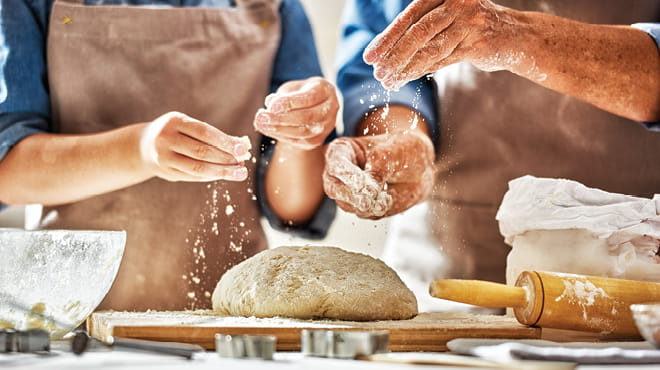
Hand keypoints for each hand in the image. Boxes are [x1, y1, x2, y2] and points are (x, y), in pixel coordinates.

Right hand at [139, 111, 250, 181]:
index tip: (243, 149)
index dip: (225, 141)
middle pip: (202, 152)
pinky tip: (223, 175)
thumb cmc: (176, 132)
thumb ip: (212, 135)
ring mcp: (164, 157)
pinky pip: (193, 177)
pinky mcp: (167, 172)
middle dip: (226, 158)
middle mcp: (166, 139)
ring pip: (198, 168)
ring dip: (221, 171)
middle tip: (243, 163)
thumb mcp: (189, 125)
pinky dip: (211, 176)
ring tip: (239, 172)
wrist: (144, 145)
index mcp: (174, 122)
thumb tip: (242, 145)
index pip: (204, 132)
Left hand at [254, 77, 338, 149]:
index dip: (290, 102)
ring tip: (261, 123)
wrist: (315, 104)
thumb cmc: (302, 92)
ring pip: (303, 132)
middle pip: (306, 117)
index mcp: (326, 91)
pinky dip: (281, 136)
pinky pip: (299, 141)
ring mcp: (326, 127)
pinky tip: (268, 129)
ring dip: (279, 129)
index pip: (309, 98)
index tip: (272, 105)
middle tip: (262, 117)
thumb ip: (283, 95)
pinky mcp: (317, 140)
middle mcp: (330, 109)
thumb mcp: (293, 87)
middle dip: (281, 118)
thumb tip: (270, 104)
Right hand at [323, 131, 434, 218]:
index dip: (348, 175)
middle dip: (353, 196)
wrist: (420, 167)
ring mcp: (348, 192)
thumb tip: (369, 193)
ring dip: (368, 205)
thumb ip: (379, 170)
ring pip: (348, 205)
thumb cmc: (403, 150)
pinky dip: (378, 210)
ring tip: (387, 198)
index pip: (337, 164)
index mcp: (342, 151)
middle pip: (334, 188)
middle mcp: (340, 173)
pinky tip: (389, 198)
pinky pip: (365, 214)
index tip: (362, 184)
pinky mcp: (361, 207)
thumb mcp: (393, 152)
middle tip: (369, 200)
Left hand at [363, 0, 526, 89]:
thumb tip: (384, 53)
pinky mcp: (479, 42)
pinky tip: (407, 79)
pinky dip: (423, 71)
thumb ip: (421, 29)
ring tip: (388, 81)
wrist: (516, 36)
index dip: (387, 38)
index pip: (408, 17)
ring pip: (429, 49)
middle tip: (377, 73)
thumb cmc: (472, 27)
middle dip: (393, 56)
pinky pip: (444, 60)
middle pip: (417, 32)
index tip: (370, 57)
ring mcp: (469, 21)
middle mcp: (457, 2)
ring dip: (405, 68)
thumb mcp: (446, 20)